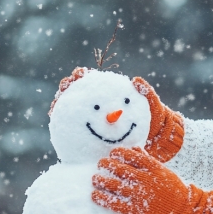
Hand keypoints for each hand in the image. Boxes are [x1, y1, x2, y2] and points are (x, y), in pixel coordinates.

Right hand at [51, 68, 184, 161]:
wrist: (156, 139)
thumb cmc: (154, 116)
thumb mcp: (153, 104)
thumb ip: (146, 92)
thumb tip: (136, 80)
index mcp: (110, 93)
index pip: (90, 80)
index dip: (80, 75)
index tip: (79, 74)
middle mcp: (99, 104)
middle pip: (75, 92)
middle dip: (65, 87)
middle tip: (65, 89)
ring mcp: (95, 118)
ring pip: (70, 110)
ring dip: (60, 106)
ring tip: (56, 109)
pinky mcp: (92, 135)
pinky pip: (76, 131)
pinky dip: (66, 129)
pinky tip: (62, 132)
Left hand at [91, 147, 212, 213]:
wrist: (184, 210)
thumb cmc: (173, 188)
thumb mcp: (163, 170)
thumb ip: (148, 160)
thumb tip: (134, 149)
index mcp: (154, 168)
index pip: (131, 155)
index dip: (119, 152)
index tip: (112, 152)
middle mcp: (146, 180)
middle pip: (120, 168)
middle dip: (107, 164)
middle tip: (100, 163)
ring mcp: (140, 195)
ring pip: (115, 185)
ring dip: (102, 180)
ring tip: (95, 178)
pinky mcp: (136, 210)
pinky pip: (115, 203)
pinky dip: (103, 198)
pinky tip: (95, 195)